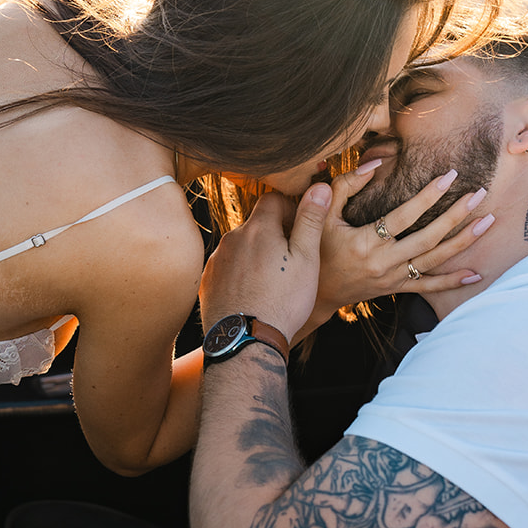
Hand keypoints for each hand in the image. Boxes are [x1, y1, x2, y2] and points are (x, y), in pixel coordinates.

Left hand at [199, 185, 332, 344]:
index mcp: (258, 228)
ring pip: (240, 246)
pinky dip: (240, 273)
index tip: (299, 231)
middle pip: (255, 224)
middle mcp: (232, 238)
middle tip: (289, 260)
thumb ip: (310, 220)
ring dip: (255, 254)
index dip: (289, 210)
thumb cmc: (283, 301)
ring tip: (271, 281)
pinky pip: (227, 267)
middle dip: (273, 234)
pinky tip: (252, 293)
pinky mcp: (207, 281)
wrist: (247, 341)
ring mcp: (216, 260)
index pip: (272, 199)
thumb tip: (319, 186)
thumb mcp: (306, 259)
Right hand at [307, 163, 493, 330]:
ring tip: (487, 222)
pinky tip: (476, 274)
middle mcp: (384, 262)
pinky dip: (452, 281)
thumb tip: (373, 164)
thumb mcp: (322, 216)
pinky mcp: (396, 288)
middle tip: (479, 194)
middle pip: (428, 237)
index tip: (450, 176)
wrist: (316, 294)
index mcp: (366, 242)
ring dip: (463, 241)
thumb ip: (344, 186)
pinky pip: (428, 286)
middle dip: (456, 215)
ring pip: (434, 260)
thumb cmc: (317, 249)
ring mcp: (392, 278)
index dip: (428, 195)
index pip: (404, 215)